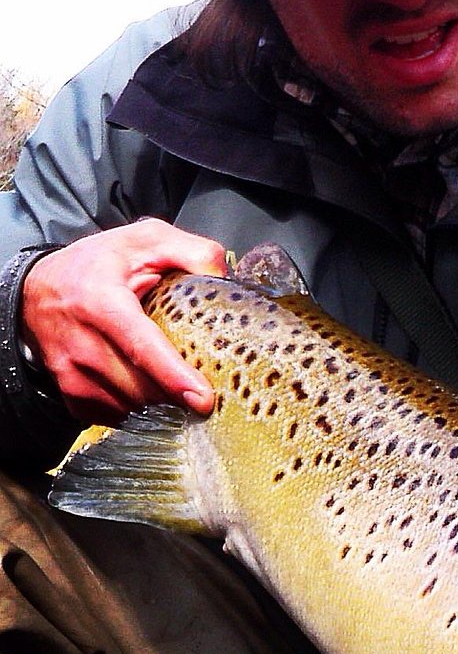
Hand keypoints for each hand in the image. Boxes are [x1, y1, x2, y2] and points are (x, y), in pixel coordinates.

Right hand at [19, 220, 227, 425]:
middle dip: (177, 387)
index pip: (141, 347)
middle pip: (142, 385)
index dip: (173, 376)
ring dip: (158, 397)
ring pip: (131, 405)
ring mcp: (70, 372)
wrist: (40, 286)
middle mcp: (81, 342)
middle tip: (197, 371)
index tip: (202, 400)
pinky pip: (115, 414)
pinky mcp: (69, 392)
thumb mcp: (147, 239)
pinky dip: (136, 405)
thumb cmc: (100, 262)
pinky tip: (143, 381)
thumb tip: (222, 276)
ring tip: (167, 371)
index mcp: (102, 302)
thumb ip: (191, 251)